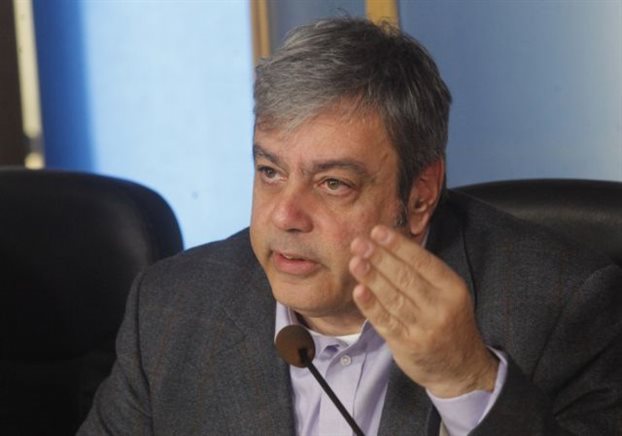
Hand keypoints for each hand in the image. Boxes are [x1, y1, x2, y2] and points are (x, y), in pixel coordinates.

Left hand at [349, 225, 497, 397]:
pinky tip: (358, 291)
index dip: (398, 245)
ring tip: (355, 262)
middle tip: (359, 242)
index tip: (378, 231)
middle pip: (405, 277)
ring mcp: (423, 328)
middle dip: (379, 257)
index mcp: (452, 288)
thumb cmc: (449, 323)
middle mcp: (440, 307)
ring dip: (371, 278)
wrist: (461, 368)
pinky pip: (385, 321)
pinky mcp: (407, 344)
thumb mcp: (449, 295)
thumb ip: (424, 274)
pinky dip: (370, 306)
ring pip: (393, 298)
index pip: (422, 261)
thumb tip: (389, 246)